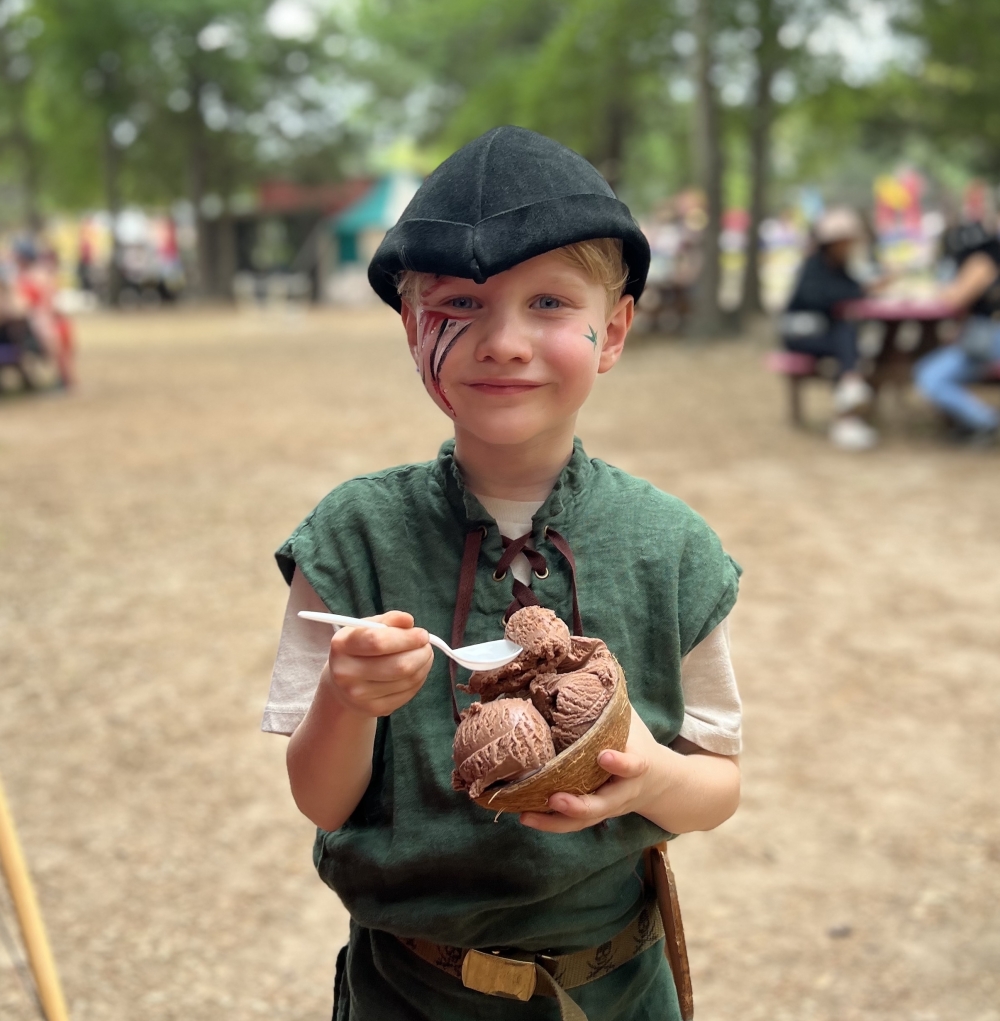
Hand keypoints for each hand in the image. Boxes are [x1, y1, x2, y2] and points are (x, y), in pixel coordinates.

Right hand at [323, 610, 433, 717]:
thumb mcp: (366, 628)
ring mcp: (359, 695)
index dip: (406, 638)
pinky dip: (419, 679)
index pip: (378, 641)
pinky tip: (416, 671)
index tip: (422, 634)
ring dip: (424, 665)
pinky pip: (408, 693)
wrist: (342, 684)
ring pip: (407, 679)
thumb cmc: (359, 649)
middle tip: (426, 645)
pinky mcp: (374, 709)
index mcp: (342, 646)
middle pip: (398, 665)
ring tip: (423, 655)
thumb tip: (408, 621)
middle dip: (421, 653)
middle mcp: (346, 673)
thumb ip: (388, 620)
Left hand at [519, 708, 670, 832]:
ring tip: (526, 816)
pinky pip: (573, 824)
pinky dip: (550, 823)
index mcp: (637, 765)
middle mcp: (623, 791)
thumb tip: (585, 666)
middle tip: (555, 799)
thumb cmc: (638, 743)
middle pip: (603, 805)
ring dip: (555, 821)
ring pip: (584, 821)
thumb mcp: (630, 722)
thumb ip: (609, 703)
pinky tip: (524, 816)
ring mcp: (608, 807)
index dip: (620, 763)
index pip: (633, 766)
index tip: (604, 756)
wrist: (661, 783)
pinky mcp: (594, 815)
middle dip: (580, 806)